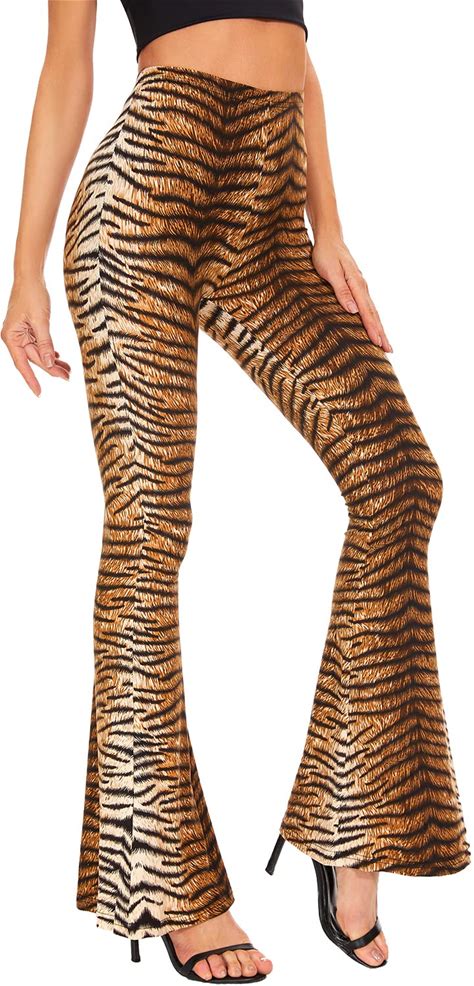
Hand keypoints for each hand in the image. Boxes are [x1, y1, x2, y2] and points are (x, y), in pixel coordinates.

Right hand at [1, 274, 70, 395]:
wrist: (31, 277)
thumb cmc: (32, 295)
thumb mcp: (41, 321)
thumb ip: (45, 343)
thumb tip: (48, 364)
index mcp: (11, 337)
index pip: (22, 363)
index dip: (31, 379)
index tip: (39, 393)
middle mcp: (14, 337)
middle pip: (34, 359)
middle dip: (50, 368)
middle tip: (68, 377)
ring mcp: (22, 334)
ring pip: (39, 353)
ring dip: (53, 361)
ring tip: (68, 370)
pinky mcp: (29, 329)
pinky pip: (40, 344)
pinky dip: (50, 351)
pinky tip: (59, 358)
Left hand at [311, 229, 391, 351]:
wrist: (329, 238)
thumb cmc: (326, 255)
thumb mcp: (331, 272)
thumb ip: (342, 291)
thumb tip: (353, 310)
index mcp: (357, 285)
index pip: (367, 312)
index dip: (373, 329)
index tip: (379, 344)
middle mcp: (362, 287)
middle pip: (374, 314)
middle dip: (382, 333)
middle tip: (390, 351)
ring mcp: (361, 287)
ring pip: (373, 311)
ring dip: (380, 328)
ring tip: (385, 344)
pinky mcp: (357, 287)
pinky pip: (368, 307)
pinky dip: (373, 319)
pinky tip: (374, 326)